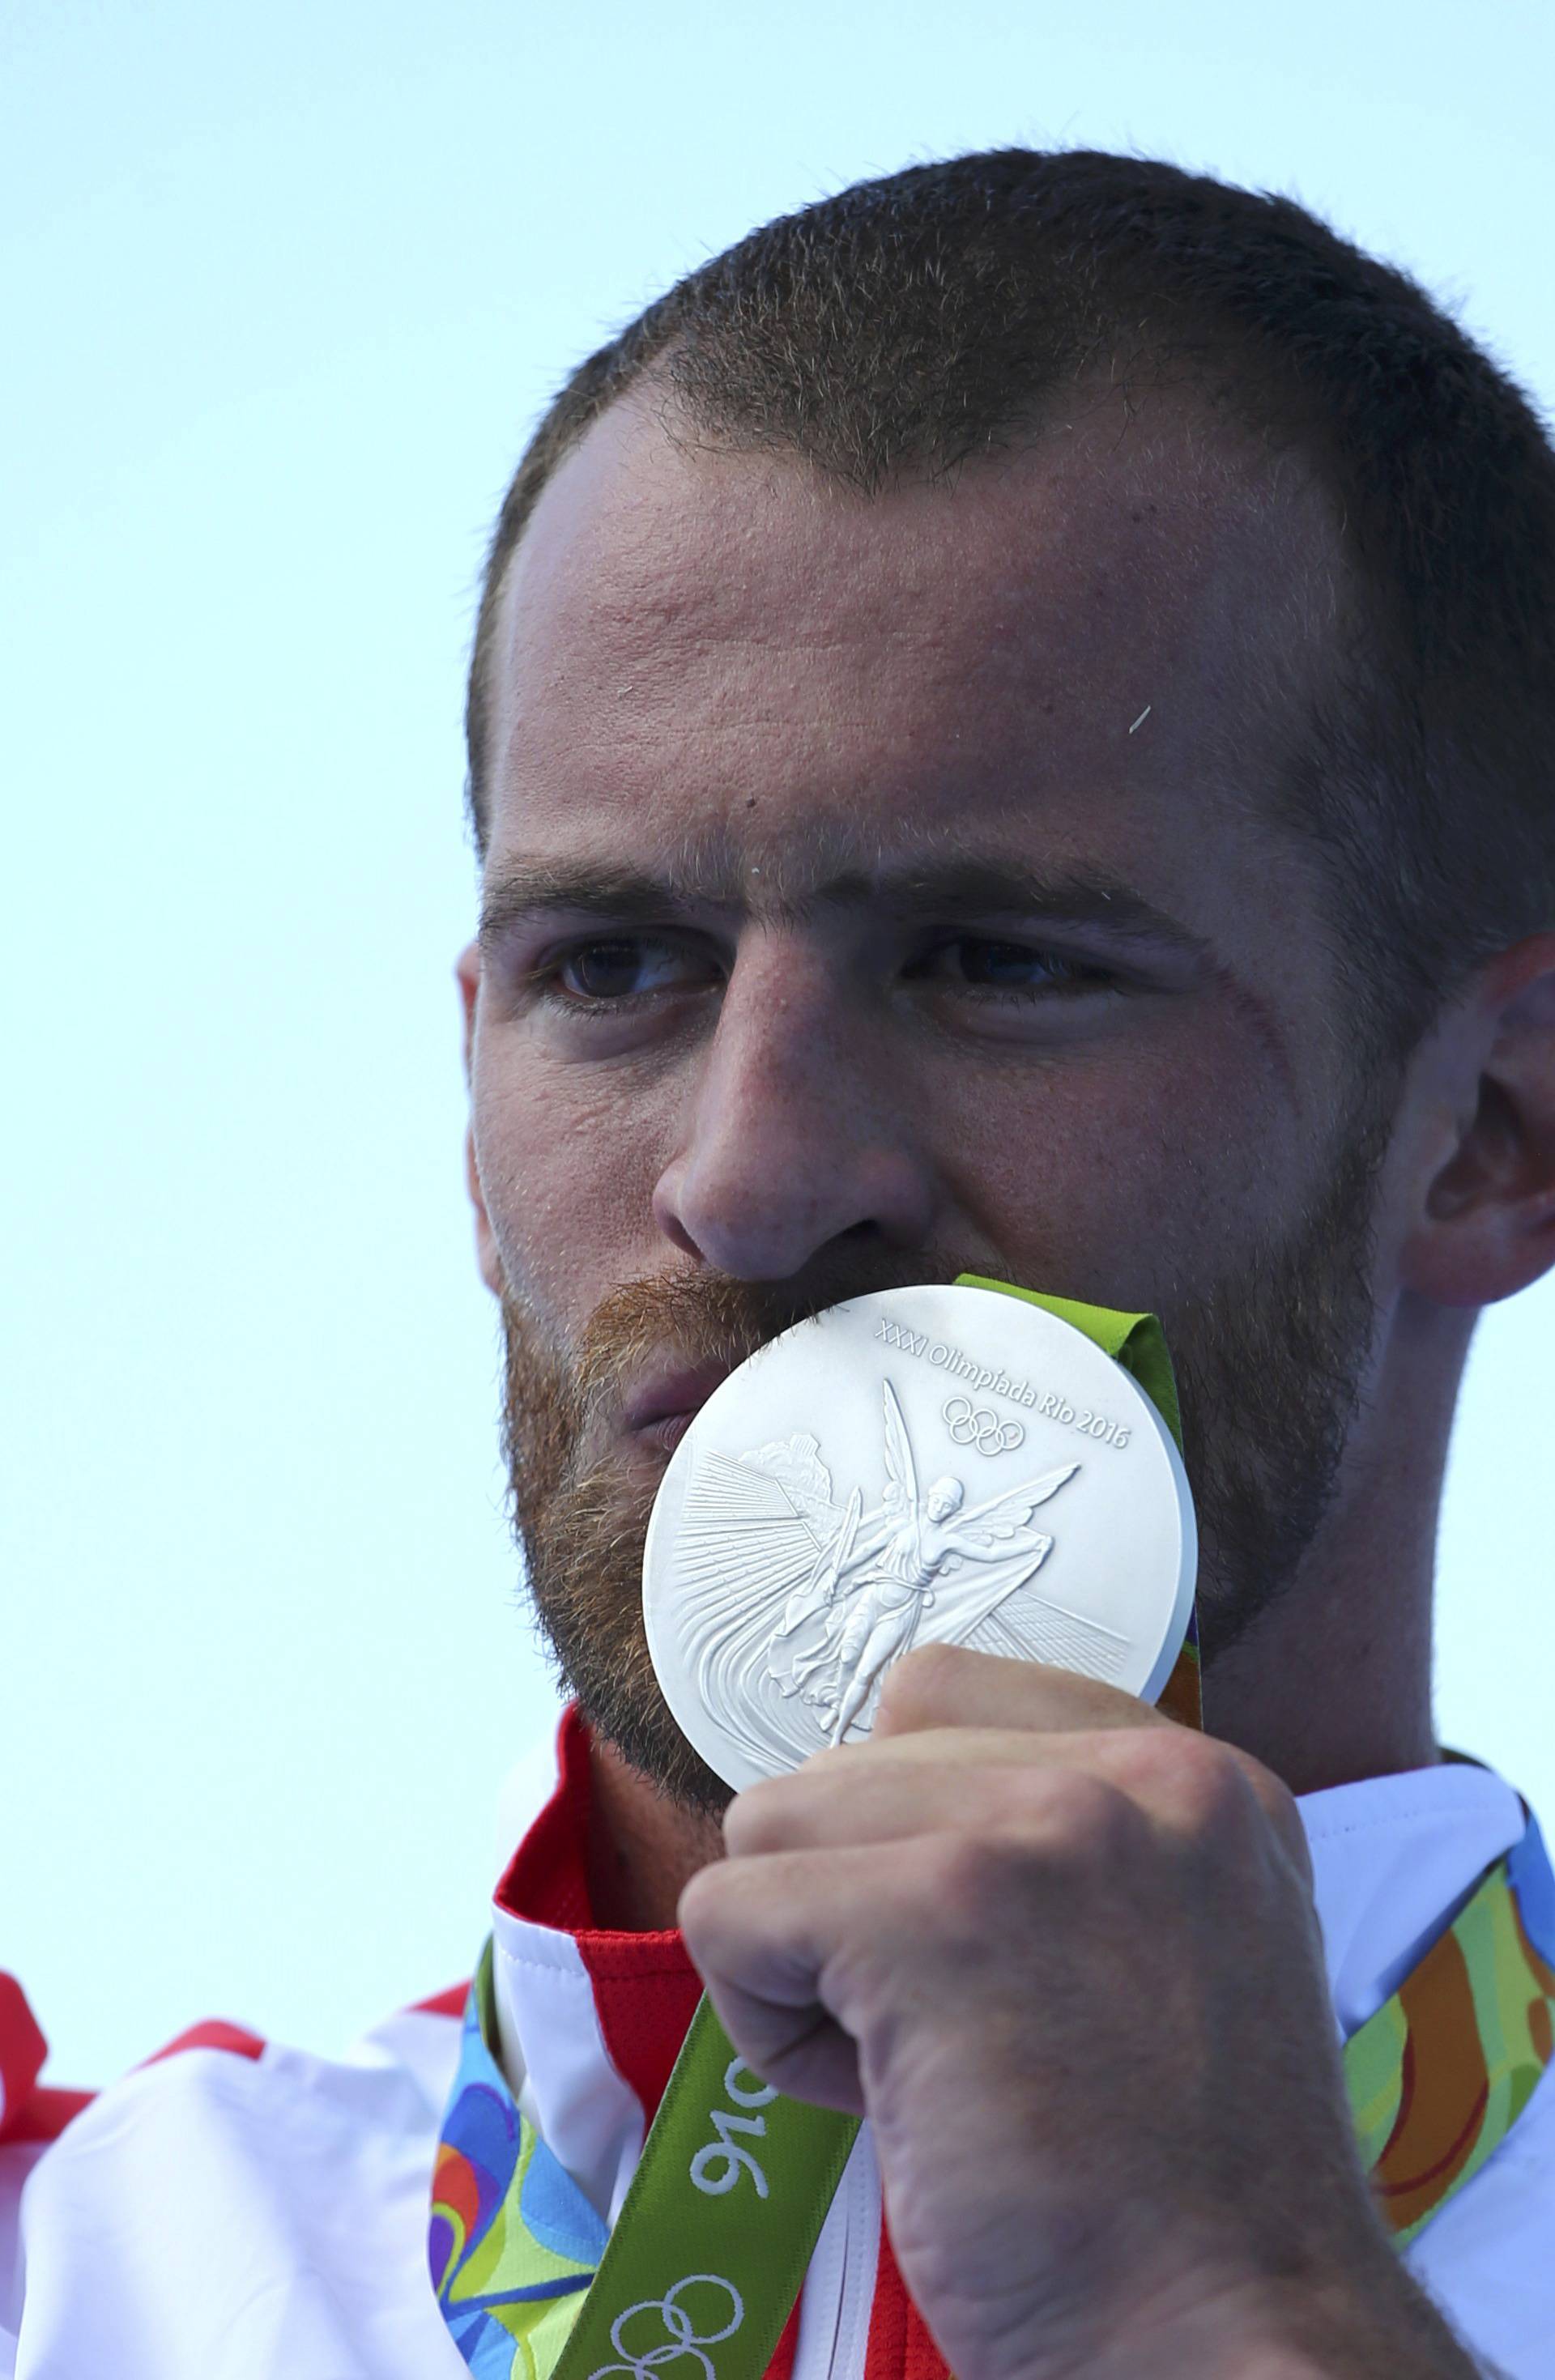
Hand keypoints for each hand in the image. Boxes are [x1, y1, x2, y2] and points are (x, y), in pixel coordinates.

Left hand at [678, 1647, 1478, 2379]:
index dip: (911, 1837)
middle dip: (861, 1907)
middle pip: (849, 1763)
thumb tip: (865, 1804)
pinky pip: (728, 1909)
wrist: (1229, 2347)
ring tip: (925, 2073)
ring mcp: (1042, 1832)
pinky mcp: (941, 1916)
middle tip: (966, 2048)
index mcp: (1199, 1780)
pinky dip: (764, 2026)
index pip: (941, 1695)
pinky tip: (882, 2109)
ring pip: (776, 1826)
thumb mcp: (1177, 1952)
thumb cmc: (1175, 2200)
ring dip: (808, 1961)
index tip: (987, 1965)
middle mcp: (1137, 1778)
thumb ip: (1065, 1846)